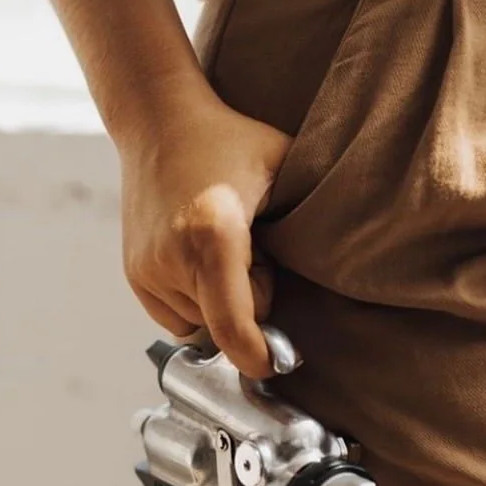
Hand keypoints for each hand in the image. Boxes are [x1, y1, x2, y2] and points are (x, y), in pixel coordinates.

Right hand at [118, 92, 291, 378]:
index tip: (279, 364)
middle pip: (225, 324)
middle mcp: (171, 259)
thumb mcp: (286, 165)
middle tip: (256, 251)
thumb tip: (350, 268)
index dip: (260, 355)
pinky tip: (199, 260)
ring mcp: (147, 270)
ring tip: (225, 251)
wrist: (158, 121)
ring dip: (220, 304)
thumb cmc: (230, 140)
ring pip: (200, 324)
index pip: (234, 327)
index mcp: (212, 235)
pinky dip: (195, 301)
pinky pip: (176, 315)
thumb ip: (314, 216)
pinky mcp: (134, 275)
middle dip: (249, 305)